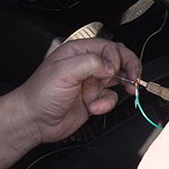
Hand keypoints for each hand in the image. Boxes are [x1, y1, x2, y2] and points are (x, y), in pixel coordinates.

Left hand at [14, 38, 138, 143]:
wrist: (34, 120)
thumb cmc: (40, 94)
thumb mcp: (64, 71)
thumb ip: (90, 63)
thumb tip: (110, 66)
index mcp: (78, 52)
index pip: (108, 47)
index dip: (116, 58)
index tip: (113, 71)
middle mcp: (87, 65)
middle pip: (118, 59)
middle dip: (130, 67)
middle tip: (135, 77)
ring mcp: (91, 83)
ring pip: (119, 78)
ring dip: (124, 85)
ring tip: (128, 89)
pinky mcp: (94, 99)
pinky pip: (111, 99)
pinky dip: (106, 104)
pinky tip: (93, 107)